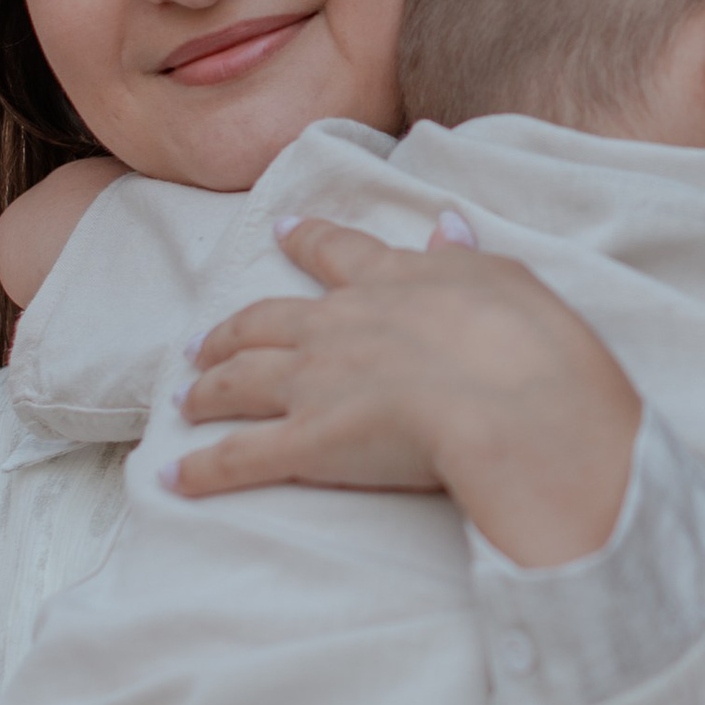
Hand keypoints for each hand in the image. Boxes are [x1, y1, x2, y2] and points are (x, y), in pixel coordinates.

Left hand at [173, 219, 641, 568]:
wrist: (519, 404)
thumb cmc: (531, 344)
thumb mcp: (506, 278)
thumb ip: (464, 257)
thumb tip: (443, 226)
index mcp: (392, 281)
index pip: (337, 251)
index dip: (305, 239)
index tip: (280, 228)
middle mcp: (340, 324)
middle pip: (265, 320)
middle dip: (231, 330)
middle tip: (206, 341)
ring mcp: (316, 382)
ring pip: (240, 379)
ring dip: (206, 390)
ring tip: (185, 400)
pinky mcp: (306, 442)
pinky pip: (238, 458)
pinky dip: (201, 470)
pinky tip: (173, 478)